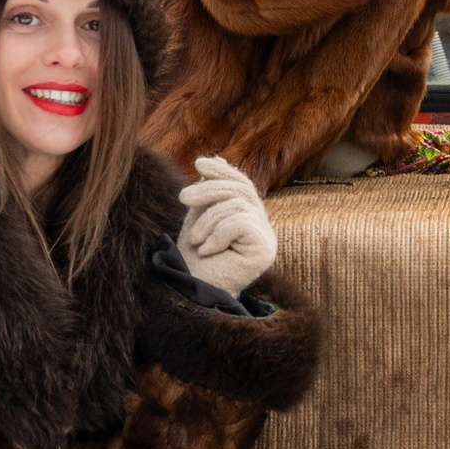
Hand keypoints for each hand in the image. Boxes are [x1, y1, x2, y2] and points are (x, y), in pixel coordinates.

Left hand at [179, 156, 275, 294]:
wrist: (192, 290)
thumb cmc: (193, 258)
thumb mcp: (199, 215)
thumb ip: (210, 192)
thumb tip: (215, 158)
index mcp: (249, 217)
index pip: (241, 184)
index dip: (223, 170)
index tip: (200, 163)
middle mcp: (263, 226)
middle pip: (240, 190)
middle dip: (208, 190)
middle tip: (182, 198)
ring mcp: (267, 238)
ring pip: (237, 205)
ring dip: (207, 221)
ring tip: (193, 240)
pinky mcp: (265, 250)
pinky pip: (240, 222)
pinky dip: (217, 235)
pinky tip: (206, 251)